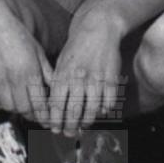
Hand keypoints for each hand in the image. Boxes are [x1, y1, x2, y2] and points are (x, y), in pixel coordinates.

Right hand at [0, 3, 52, 121]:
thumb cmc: (19, 36)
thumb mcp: (38, 52)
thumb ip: (47, 73)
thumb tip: (57, 89)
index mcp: (30, 73)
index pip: (40, 105)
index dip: (45, 115)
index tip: (48, 118)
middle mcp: (14, 79)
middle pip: (25, 109)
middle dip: (33, 114)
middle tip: (37, 113)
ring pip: (10, 107)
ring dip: (17, 108)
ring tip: (23, 103)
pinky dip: (2, 102)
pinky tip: (8, 95)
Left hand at [45, 8, 127, 135]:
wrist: (98, 29)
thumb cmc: (76, 47)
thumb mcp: (61, 62)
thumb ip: (57, 82)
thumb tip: (52, 105)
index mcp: (63, 74)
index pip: (56, 105)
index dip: (55, 120)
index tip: (54, 128)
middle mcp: (79, 79)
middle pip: (73, 112)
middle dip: (70, 127)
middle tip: (68, 133)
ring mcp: (96, 80)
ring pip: (92, 111)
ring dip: (87, 122)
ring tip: (83, 127)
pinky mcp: (112, 80)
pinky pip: (109, 103)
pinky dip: (104, 111)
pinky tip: (100, 113)